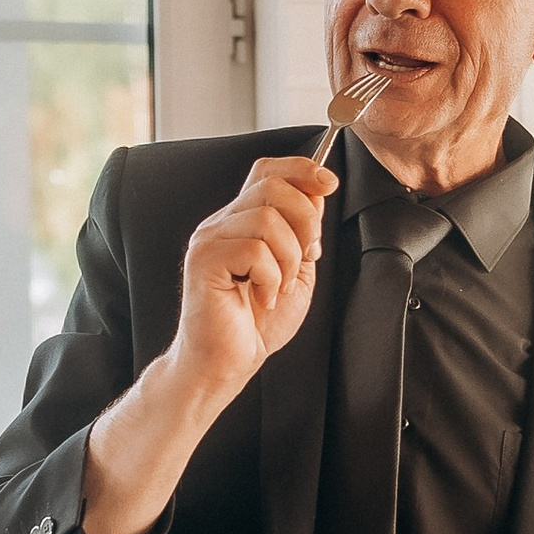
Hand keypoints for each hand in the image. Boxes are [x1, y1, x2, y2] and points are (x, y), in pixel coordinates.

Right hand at [166, 153, 336, 405]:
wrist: (227, 364)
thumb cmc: (256, 325)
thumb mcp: (297, 271)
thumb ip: (305, 233)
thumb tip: (316, 195)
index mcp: (242, 220)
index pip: (268, 170)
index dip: (302, 169)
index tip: (329, 184)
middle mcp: (222, 222)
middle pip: (273, 186)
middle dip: (306, 221)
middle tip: (305, 260)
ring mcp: (210, 239)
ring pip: (266, 218)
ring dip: (288, 258)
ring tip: (279, 287)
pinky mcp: (204, 261)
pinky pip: (254, 250)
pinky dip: (270, 278)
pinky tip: (263, 297)